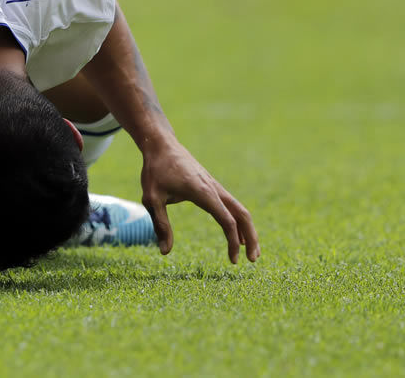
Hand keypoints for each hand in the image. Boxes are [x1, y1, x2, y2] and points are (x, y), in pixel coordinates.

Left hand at [140, 139, 259, 263]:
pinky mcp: (211, 185)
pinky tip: (236, 233)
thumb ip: (160, 224)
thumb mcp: (152, 199)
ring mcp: (215, 186)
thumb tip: (165, 252)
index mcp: (203, 192)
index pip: (227, 220)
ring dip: (247, 229)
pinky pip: (231, 204)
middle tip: (253, 260)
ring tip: (250, 251)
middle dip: (251, 237)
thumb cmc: (155, 170)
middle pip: (242, 214)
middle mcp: (214, 189)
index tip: (233, 260)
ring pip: (239, 209)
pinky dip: (238, 220)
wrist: (161, 145)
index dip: (233, 242)